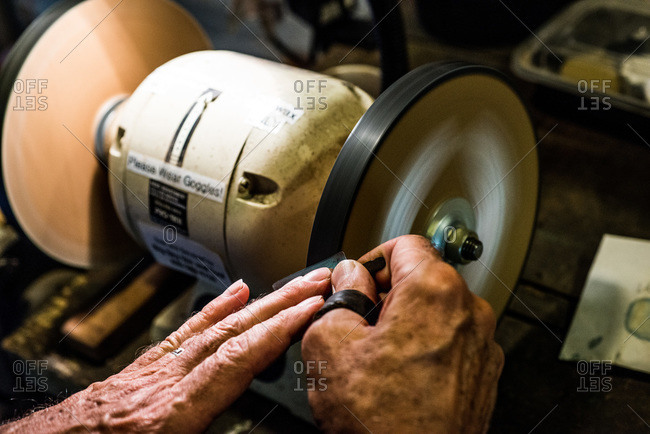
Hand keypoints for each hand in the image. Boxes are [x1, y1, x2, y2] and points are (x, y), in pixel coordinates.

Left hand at [3, 268, 330, 432]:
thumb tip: (259, 424)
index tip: (311, 308)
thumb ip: (213, 427)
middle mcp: (164, 382)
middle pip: (233, 333)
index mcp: (171, 412)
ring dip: (260, 302)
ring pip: (214, 327)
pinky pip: (184, 331)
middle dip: (280, 303)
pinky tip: (238, 293)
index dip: (279, 330)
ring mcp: (153, 371)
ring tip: (292, 284)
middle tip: (316, 282)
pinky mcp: (144, 368)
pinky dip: (215, 309)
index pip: (238, 359)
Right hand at [302, 235, 503, 432]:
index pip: (403, 244)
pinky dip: (426, 349)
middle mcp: (469, 312)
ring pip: (436, 312)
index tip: (357, 284)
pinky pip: (451, 343)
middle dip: (388, 295)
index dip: (371, 261)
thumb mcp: (330, 343)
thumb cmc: (380, 420)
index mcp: (434, 290)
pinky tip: (401, 378)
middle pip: (422, 277)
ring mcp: (482, 345)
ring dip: (407, 324)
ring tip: (378, 359)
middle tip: (360, 325)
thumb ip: (339, 295)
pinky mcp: (483, 375)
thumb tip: (348, 278)